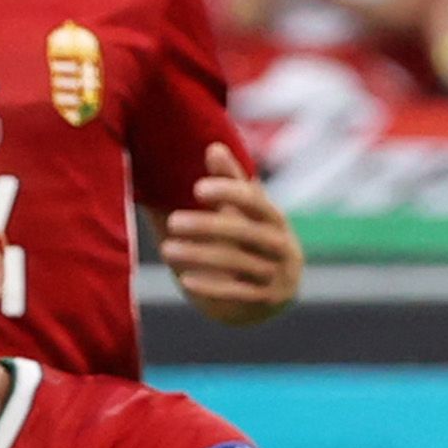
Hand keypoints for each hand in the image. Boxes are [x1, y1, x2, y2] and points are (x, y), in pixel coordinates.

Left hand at [160, 138, 301, 327]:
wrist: (274, 294)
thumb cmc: (251, 242)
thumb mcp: (245, 214)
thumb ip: (230, 183)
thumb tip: (213, 147)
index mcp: (275, 219)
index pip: (255, 201)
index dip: (229, 192)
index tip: (197, 188)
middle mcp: (282, 245)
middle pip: (245, 232)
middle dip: (208, 226)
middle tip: (173, 221)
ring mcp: (276, 274)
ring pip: (237, 263)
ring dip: (199, 255)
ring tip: (166, 249)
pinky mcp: (265, 300)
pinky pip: (237, 293)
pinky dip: (211, 286)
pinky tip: (185, 280)